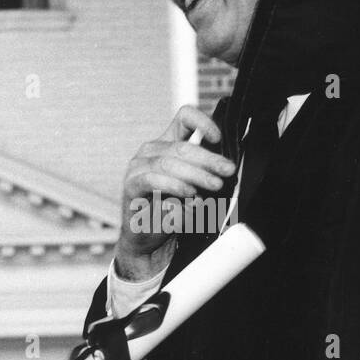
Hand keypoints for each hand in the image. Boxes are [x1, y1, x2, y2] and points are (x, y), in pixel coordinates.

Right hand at [116, 106, 234, 280]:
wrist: (151, 241)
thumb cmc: (173, 212)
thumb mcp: (196, 188)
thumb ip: (206, 174)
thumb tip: (226, 168)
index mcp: (168, 144)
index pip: (184, 118)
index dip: (202, 122)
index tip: (218, 138)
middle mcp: (151, 151)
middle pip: (181, 146)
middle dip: (209, 159)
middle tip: (227, 170)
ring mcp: (138, 166)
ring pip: (169, 162)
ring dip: (196, 174)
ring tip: (214, 185)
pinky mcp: (131, 185)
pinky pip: (153, 180)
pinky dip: (174, 186)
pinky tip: (189, 194)